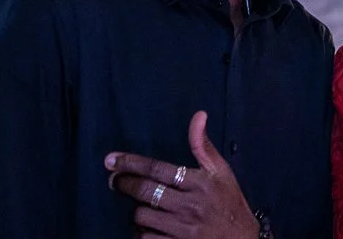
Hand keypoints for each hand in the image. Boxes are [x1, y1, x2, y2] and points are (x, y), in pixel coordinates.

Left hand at [106, 111, 259, 238]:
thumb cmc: (230, 203)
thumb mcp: (222, 172)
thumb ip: (203, 146)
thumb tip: (199, 116)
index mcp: (199, 183)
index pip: (157, 169)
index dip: (131, 163)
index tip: (111, 160)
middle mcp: (189, 206)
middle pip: (145, 192)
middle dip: (124, 184)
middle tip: (114, 181)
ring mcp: (182, 230)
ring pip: (142, 217)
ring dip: (136, 210)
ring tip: (139, 205)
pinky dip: (141, 232)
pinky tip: (146, 227)